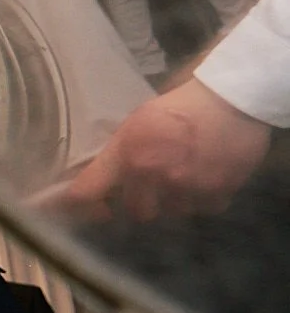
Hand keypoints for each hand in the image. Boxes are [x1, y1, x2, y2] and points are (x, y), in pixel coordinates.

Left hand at [51, 78, 269, 222]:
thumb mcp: (135, 123)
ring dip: (173, 201)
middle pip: (136, 212)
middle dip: (140, 203)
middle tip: (148, 190)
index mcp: (128, 156)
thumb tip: (100, 179)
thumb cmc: (178, 106)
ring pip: (171, 213)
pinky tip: (204, 180)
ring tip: (180, 180)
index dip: (82, 206)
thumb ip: (117, 155)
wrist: (231, 100)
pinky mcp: (218, 194)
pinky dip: (202, 199)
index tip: (92, 209)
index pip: (86, 193)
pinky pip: (202, 209)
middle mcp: (155, 177)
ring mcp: (187, 188)